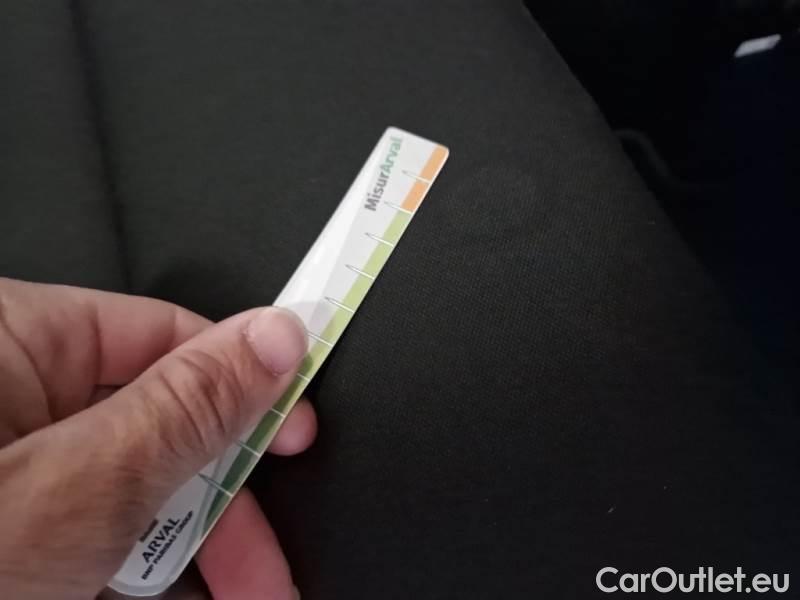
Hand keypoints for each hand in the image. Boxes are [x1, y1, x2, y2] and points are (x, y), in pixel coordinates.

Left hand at [0, 278, 315, 599]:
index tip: (295, 432)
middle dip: (220, 500)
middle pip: (160, 424)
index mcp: (15, 340)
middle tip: (260, 563)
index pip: (168, 333)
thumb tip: (274, 338)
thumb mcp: (85, 482)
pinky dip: (140, 566)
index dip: (246, 382)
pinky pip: (97, 527)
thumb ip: (189, 405)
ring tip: (229, 593)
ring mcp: (14, 463)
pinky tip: (180, 595)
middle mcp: (13, 393)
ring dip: (189, 548)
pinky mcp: (19, 517)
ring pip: (135, 486)